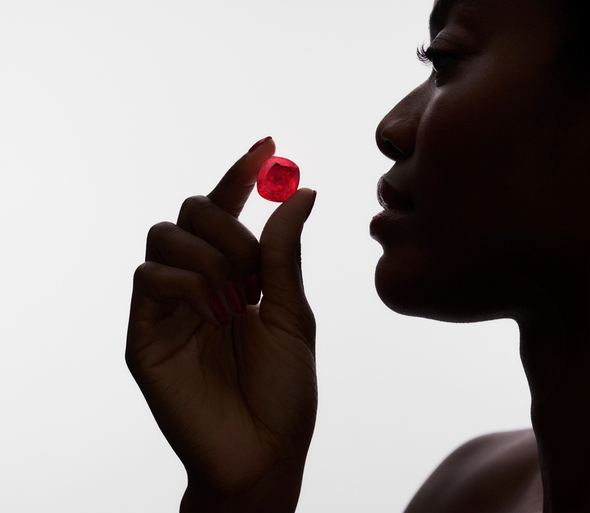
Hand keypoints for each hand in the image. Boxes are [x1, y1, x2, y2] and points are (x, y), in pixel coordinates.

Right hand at [126, 138, 316, 511]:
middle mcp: (198, 285)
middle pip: (189, 212)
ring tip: (236, 299)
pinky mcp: (142, 335)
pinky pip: (147, 277)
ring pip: (164, 236)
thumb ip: (286, 255)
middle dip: (228, 227)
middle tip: (254, 272)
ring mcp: (167, 308)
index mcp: (236, 278)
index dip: (240, 174)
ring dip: (210, 255)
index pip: (227, 211)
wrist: (264, 454)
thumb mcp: (295, 315)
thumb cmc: (284, 392)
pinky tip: (212, 312)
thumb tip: (302, 192)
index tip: (267, 144)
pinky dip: (185, 282)